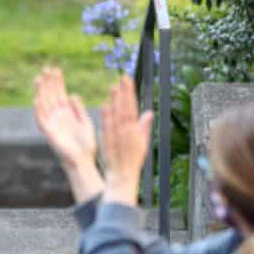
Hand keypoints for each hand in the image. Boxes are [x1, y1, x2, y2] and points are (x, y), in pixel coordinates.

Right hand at [34, 68, 95, 167]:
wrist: (83, 160)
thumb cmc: (86, 144)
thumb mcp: (85, 122)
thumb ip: (79, 109)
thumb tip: (72, 94)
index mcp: (67, 113)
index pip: (60, 93)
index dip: (57, 82)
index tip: (56, 70)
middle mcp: (58, 116)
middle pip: (51, 96)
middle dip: (48, 83)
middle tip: (46, 69)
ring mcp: (52, 124)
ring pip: (44, 104)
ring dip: (41, 92)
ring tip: (40, 79)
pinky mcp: (49, 133)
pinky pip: (41, 120)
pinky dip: (38, 110)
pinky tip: (37, 99)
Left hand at [100, 76, 153, 205]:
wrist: (122, 175)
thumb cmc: (132, 160)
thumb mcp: (143, 143)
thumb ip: (144, 127)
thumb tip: (149, 113)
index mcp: (134, 129)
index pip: (132, 106)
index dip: (130, 93)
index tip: (128, 80)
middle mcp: (126, 131)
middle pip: (125, 108)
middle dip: (124, 92)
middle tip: (122, 77)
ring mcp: (117, 135)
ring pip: (116, 115)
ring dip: (115, 101)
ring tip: (114, 86)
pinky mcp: (108, 141)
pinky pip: (108, 127)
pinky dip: (107, 117)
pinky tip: (105, 106)